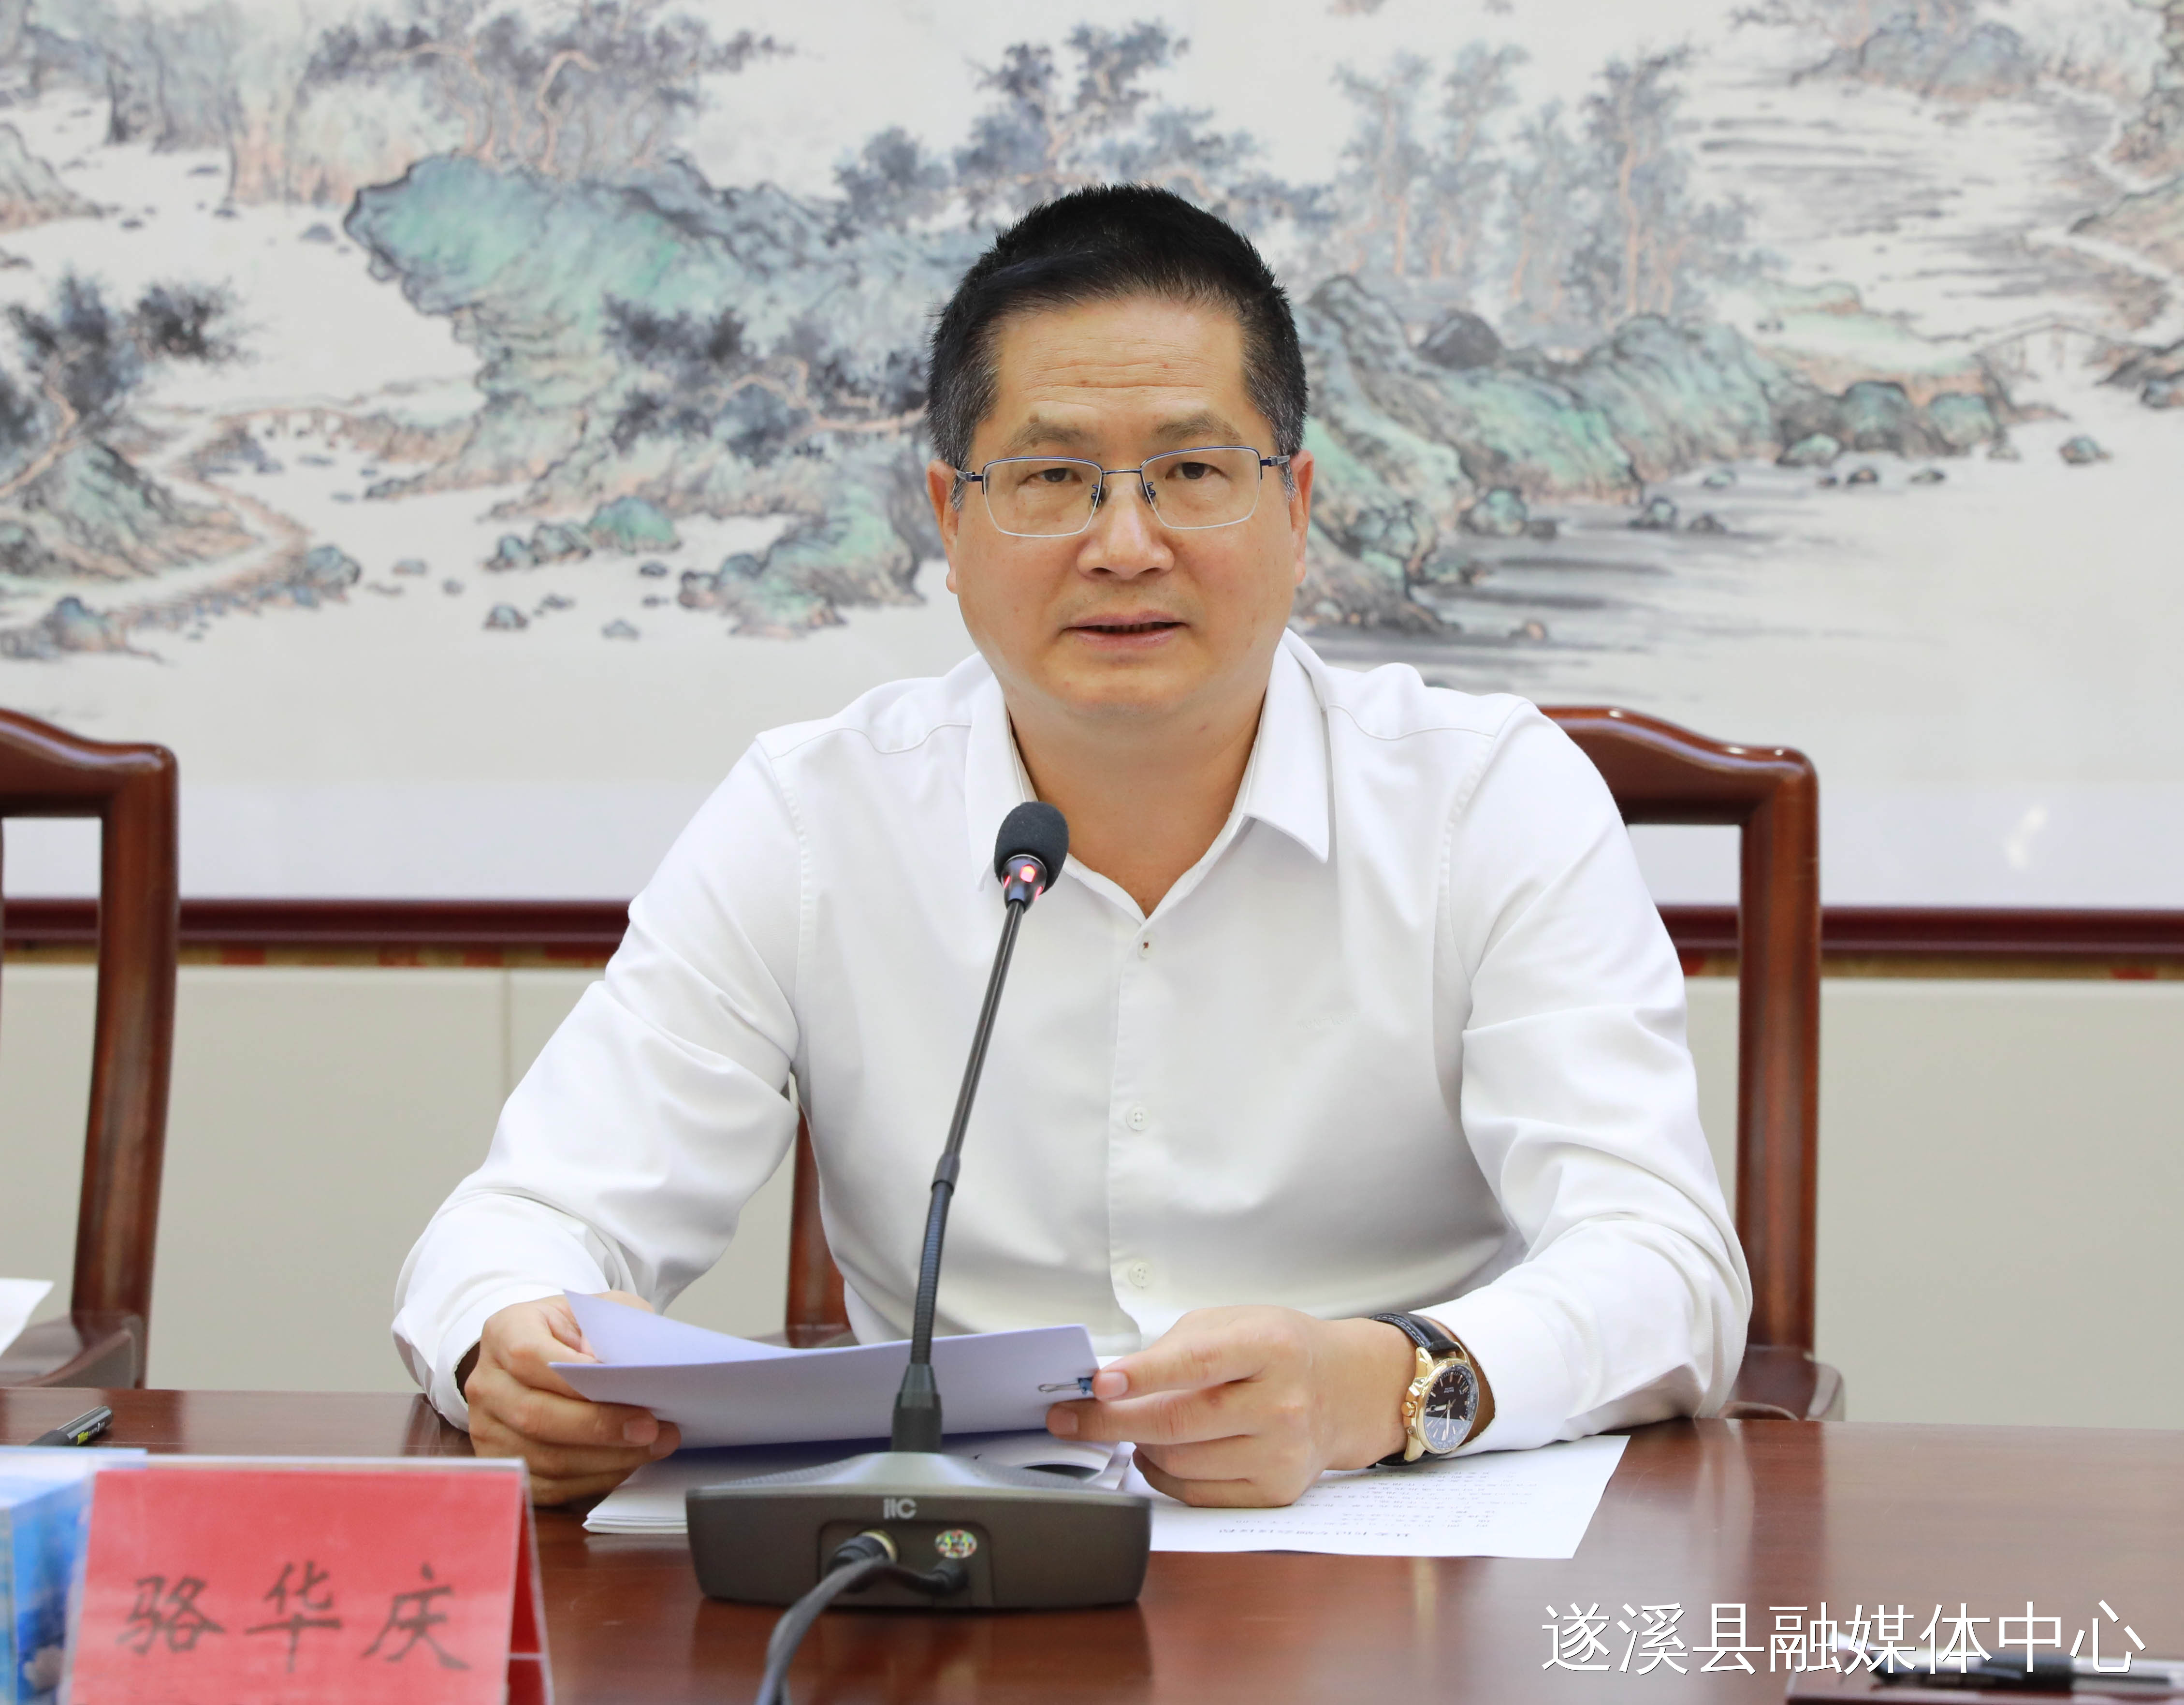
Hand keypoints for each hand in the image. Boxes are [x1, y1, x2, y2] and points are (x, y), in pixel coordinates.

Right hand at [461, 1291, 681, 1504]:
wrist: (546, 1354)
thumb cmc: (577, 1332)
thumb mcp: (598, 1312)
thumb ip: (609, 1327)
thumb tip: (618, 1369)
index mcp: (505, 1332)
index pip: (529, 1357)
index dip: (578, 1379)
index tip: (630, 1388)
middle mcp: (487, 1383)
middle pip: (535, 1416)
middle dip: (599, 1427)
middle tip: (651, 1429)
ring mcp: (486, 1429)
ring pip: (543, 1458)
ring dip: (604, 1460)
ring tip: (651, 1447)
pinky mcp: (500, 1465)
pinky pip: (546, 1485)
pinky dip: (591, 1480)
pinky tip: (624, 1464)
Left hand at [1044, 1305, 1415, 1506]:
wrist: (1346, 1389)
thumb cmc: (1279, 1350)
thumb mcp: (1233, 1323)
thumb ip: (1175, 1348)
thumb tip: (1111, 1384)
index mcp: (1271, 1347)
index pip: (1195, 1363)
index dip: (1142, 1376)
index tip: (1098, 1384)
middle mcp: (1282, 1403)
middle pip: (1177, 1423)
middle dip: (1110, 1422)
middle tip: (1070, 1418)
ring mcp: (1282, 1453)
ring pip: (1180, 1462)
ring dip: (1138, 1446)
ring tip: (1129, 1428)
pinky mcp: (1277, 1491)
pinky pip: (1197, 1493)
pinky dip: (1163, 1474)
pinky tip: (1156, 1452)